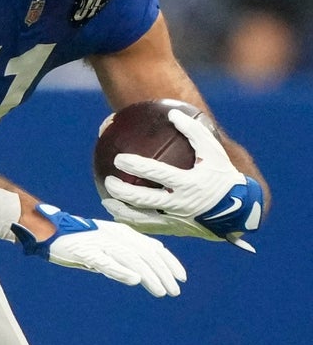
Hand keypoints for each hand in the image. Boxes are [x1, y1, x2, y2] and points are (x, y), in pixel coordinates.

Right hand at [13, 204, 185, 296]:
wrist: (47, 229)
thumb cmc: (76, 240)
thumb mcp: (104, 246)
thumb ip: (122, 257)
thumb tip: (139, 275)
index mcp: (123, 232)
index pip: (153, 247)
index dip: (170, 262)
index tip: (181, 278)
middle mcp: (116, 236)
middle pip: (146, 254)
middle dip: (164, 273)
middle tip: (175, 291)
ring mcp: (101, 243)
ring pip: (132, 259)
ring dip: (149, 276)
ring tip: (161, 291)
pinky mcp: (86, 251)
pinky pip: (106, 262)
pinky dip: (121, 270)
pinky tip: (134, 281)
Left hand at [102, 109, 262, 249]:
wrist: (238, 210)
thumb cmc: (222, 175)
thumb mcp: (213, 151)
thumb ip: (194, 131)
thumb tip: (173, 114)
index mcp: (188, 183)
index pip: (157, 173)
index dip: (137, 166)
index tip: (120, 159)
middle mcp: (179, 203)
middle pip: (143, 199)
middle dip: (122, 191)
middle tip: (109, 180)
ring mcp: (175, 219)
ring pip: (141, 218)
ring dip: (121, 211)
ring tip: (106, 201)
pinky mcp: (173, 230)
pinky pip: (147, 228)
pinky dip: (131, 221)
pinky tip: (120, 214)